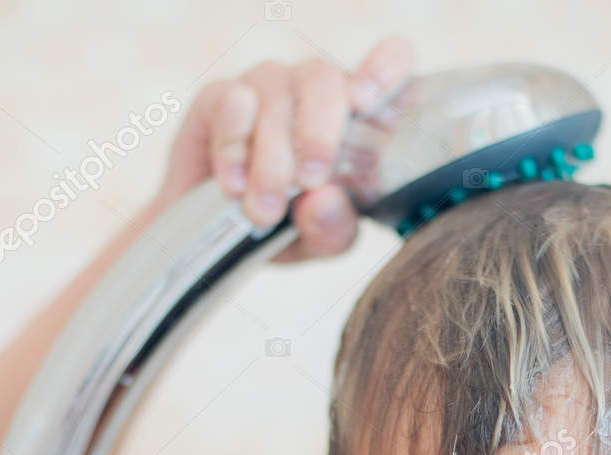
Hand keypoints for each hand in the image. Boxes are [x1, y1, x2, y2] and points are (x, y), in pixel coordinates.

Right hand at [155, 36, 413, 262]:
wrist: (220, 236)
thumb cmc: (289, 225)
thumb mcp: (321, 239)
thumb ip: (333, 227)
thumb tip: (323, 201)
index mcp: (358, 114)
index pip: (391, 59)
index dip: (385, 68)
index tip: (366, 103)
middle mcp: (315, 88)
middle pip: (325, 79)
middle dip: (318, 135)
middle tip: (309, 183)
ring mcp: (267, 86)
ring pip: (276, 95)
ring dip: (271, 157)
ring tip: (264, 209)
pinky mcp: (220, 96)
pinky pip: (230, 103)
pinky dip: (232, 148)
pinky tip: (233, 185)